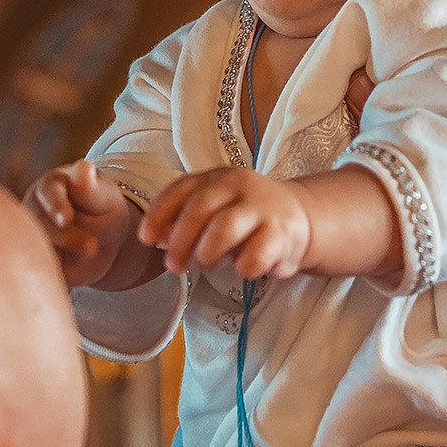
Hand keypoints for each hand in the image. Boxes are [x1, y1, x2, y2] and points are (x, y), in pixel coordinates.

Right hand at [26, 160, 138, 287]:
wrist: (105, 240)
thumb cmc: (103, 209)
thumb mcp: (103, 198)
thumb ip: (89, 189)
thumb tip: (83, 166)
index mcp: (50, 186)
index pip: (49, 194)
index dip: (57, 207)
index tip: (66, 219)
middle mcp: (34, 210)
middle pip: (41, 224)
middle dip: (66, 237)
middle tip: (91, 247)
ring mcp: (32, 236)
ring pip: (37, 248)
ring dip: (60, 257)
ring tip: (91, 256)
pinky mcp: (36, 261)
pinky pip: (38, 270)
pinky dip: (51, 276)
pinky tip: (66, 280)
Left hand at [139, 167, 314, 279]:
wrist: (300, 217)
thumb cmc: (246, 216)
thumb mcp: (216, 208)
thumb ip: (186, 218)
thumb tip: (153, 237)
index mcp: (217, 177)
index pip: (181, 189)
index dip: (159, 214)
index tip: (145, 238)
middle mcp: (239, 185)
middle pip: (199, 209)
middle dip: (180, 241)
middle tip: (173, 266)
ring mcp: (262, 208)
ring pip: (224, 228)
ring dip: (207, 252)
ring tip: (207, 266)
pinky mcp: (283, 233)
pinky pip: (256, 254)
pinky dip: (243, 266)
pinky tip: (242, 269)